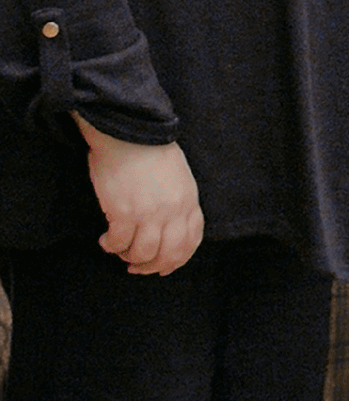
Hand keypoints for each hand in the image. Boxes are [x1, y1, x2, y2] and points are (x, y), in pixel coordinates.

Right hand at [75, 113, 202, 274]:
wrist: (129, 133)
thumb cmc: (150, 150)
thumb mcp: (178, 176)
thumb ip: (178, 201)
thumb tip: (169, 227)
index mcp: (189, 200)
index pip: (191, 241)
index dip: (177, 259)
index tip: (163, 267)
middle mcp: (173, 210)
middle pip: (169, 254)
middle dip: (151, 267)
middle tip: (136, 267)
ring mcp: (150, 213)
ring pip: (142, 254)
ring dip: (129, 257)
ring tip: (119, 249)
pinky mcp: (124, 213)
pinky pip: (119, 243)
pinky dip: (111, 246)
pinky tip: (106, 239)